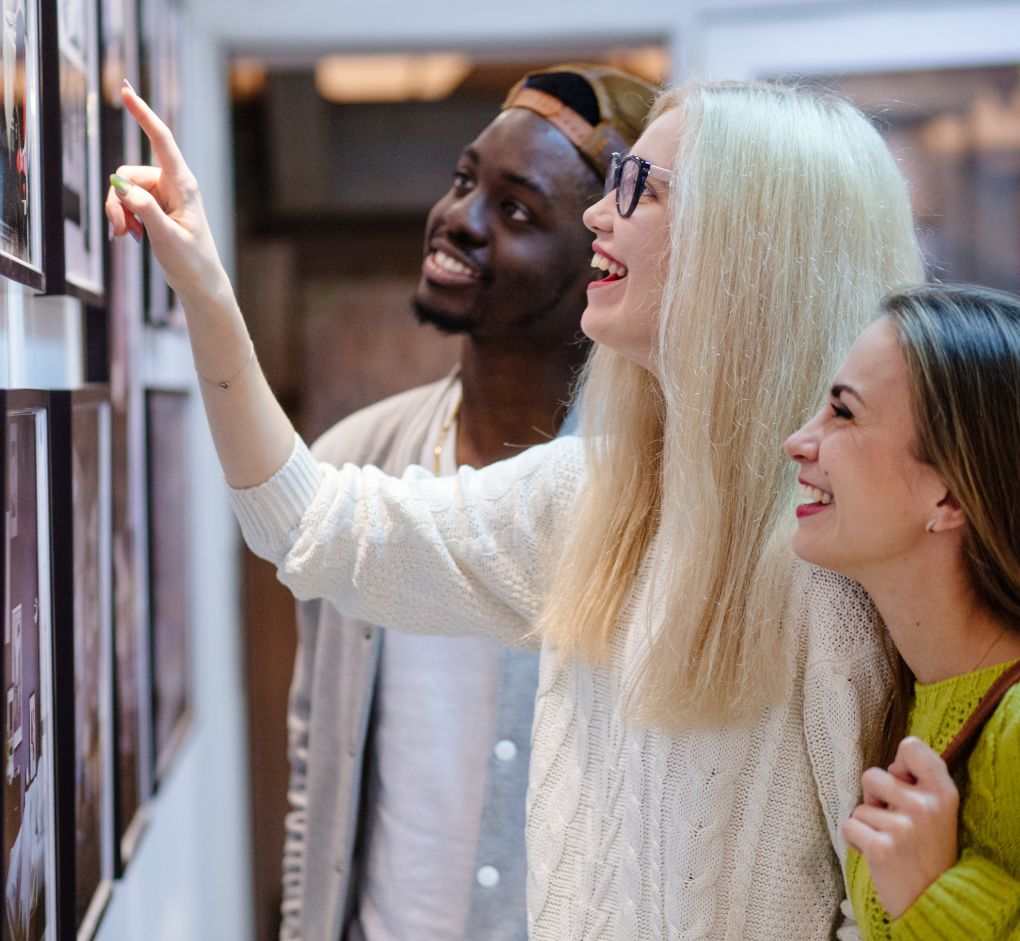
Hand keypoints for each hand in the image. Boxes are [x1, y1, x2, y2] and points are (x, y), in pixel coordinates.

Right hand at [105, 82, 230, 304]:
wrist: (200, 283)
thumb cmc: (192, 262)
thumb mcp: (167, 238)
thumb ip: (145, 210)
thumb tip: (122, 187)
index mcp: (183, 185)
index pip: (161, 141)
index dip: (143, 114)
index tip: (126, 91)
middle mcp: (173, 185)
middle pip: (128, 174)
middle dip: (116, 199)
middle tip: (120, 229)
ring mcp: (164, 196)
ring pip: (124, 189)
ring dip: (118, 212)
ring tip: (126, 236)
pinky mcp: (156, 207)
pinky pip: (127, 202)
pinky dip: (122, 217)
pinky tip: (128, 236)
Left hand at [841, 736, 959, 918]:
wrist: (934, 902)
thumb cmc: (928, 849)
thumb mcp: (939, 811)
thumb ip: (919, 782)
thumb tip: (892, 764)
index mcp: (943, 792)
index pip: (911, 747)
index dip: (899, 763)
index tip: (903, 782)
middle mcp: (924, 806)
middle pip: (871, 775)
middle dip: (874, 797)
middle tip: (893, 821)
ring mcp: (903, 827)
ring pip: (859, 806)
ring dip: (867, 824)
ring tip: (889, 842)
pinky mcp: (881, 848)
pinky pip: (849, 826)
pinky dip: (855, 840)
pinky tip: (875, 854)